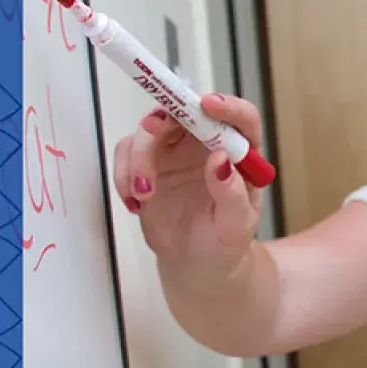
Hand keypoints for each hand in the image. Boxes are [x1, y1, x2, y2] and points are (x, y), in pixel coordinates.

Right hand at [111, 93, 264, 277]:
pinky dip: (124, 174)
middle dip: (165, 117)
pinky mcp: (148, 162)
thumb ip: (231, 194)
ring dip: (140, 157)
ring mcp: (176, 150)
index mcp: (240, 152)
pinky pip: (127, 151)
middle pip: (185, 111)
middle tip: (152, 130)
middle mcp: (207, 143)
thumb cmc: (224, 241)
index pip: (241, 118)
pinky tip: (135, 203)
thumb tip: (220, 160)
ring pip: (150, 129)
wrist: (197, 261)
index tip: (210, 106)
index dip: (227, 106)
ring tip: (144, 195)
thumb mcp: (235, 225)